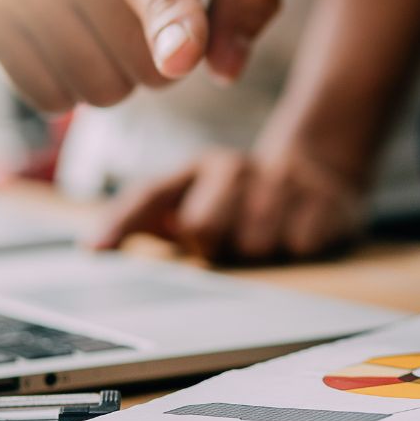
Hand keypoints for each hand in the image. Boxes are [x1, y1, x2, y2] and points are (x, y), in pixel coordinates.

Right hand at [0, 0, 279, 111]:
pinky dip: (73, 83)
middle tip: (150, 2)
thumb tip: (224, 70)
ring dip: (119, 72)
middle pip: (142, 63)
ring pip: (98, 90)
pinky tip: (74, 32)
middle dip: (163, 54)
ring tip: (110, 12)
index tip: (180, 58)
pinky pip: (50, 98)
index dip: (170, 19)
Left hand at [86, 146, 363, 261]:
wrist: (317, 171)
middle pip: (204, 227)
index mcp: (198, 168)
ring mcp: (282, 181)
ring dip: (259, 252)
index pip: (150, 195)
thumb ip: (143, 217)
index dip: (122, 222)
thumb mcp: (193, 197)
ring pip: (255, 243)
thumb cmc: (240, 199)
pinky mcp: (324, 200)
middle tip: (229, 241)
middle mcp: (236, 168)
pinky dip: (298, 249)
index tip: (97, 250)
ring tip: (266, 236)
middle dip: (213, 246)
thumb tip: (95, 246)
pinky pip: (299, 244)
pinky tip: (298, 234)